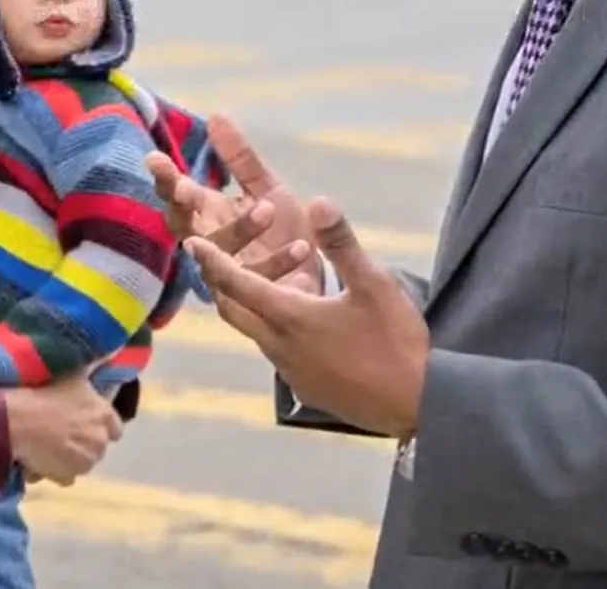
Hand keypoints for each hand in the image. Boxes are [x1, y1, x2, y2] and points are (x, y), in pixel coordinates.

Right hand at [1, 367, 123, 485]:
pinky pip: (67, 476)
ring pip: (83, 461)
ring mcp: (86, 460)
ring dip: (72, 456)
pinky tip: (43, 459)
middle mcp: (100, 439)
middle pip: (98, 445)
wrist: (20, 420)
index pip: (116, 428)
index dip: (101, 425)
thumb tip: (107, 355)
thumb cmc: (44, 391)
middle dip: (86, 441)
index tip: (86, 421)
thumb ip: (92, 368)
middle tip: (64, 431)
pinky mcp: (69, 476)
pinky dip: (58, 471)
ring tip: (50, 445)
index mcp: (104, 414)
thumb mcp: (73, 372)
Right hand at [148, 114, 321, 292]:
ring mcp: (226, 278)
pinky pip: (260, 283)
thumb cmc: (281, 234)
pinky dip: (280, 262)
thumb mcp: (266, 189)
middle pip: (184, 228)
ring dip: (239, 230)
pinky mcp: (253, 304)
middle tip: (189, 189)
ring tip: (268, 207)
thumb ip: (241, 159)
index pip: (177, 197)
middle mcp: (208, 247)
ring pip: (218, 257)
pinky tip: (303, 246)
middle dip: (183, 209)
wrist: (315, 283)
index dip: (164, 180)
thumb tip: (215, 115)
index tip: (155, 159)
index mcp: (207, 217)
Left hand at [187, 196, 430, 438]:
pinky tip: (285, 317)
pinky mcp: (304, 385)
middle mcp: (280, 345)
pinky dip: (266, 325)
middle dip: (218, 282)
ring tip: (244, 280)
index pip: (236, 283)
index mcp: (291, 317)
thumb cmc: (396, 343)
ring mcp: (290, 369)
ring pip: (252, 331)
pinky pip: (272, 349)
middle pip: (233, 309)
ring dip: (243, 304)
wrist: (418, 406)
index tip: (189, 240)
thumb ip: (342, 243)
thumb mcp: (375, 285)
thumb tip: (318, 201)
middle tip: (208, 257)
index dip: (212, 259)